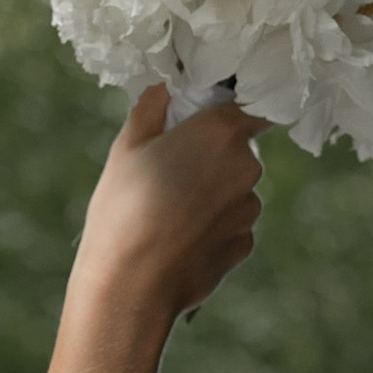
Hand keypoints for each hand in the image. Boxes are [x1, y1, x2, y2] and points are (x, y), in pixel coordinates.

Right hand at [70, 84, 268, 330]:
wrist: (131, 285)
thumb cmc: (124, 210)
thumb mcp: (127, 146)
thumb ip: (153, 107)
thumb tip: (166, 87)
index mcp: (221, 132)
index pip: (247, 106)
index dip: (225, 115)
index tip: (201, 126)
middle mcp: (246, 166)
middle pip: (238, 151)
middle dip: (211, 160)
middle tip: (170, 177)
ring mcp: (249, 209)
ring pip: (234, 192)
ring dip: (212, 197)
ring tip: (170, 215)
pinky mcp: (244, 245)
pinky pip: (231, 227)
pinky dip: (212, 230)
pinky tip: (179, 241)